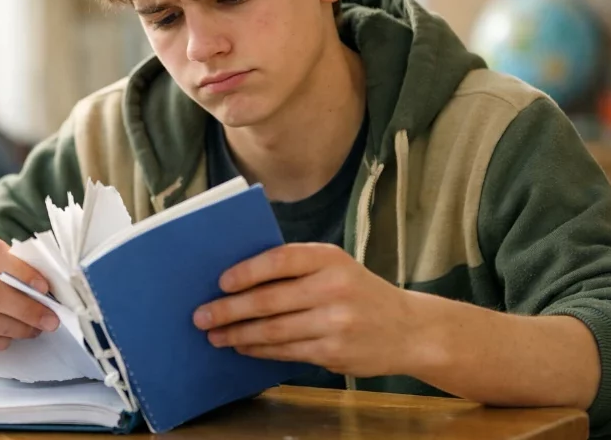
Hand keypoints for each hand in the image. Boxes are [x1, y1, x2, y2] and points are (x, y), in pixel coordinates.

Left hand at [193, 243, 415, 377]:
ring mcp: (334, 322)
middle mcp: (332, 287)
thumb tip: (237, 279)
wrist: (408, 329)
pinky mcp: (333, 352)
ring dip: (238, 334)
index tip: (220, 282)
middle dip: (229, 309)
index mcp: (329, 258)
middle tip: (201, 315)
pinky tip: (243, 347)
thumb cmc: (359, 293)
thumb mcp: (336, 267)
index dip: (245, 271)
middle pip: (268, 299)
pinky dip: (258, 349)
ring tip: (215, 335)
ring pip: (272, 329)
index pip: (278, 259)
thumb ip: (295, 268)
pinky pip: (285, 351)